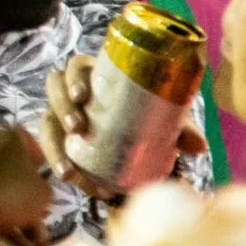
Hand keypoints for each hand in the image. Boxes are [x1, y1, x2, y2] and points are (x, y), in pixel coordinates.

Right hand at [36, 54, 203, 200]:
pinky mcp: (58, 138)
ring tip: (69, 168)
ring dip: (53, 144)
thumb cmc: (146, 121)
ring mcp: (61, 115)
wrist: (138, 145)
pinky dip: (58, 163)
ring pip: (46, 122)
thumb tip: (198, 146)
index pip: (75, 67)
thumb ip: (179, 129)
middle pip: (54, 88)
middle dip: (61, 106)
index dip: (74, 77)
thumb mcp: (161, 121)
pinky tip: (71, 179)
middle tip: (78, 127)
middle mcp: (72, 92)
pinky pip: (50, 148)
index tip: (83, 95)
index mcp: (95, 76)